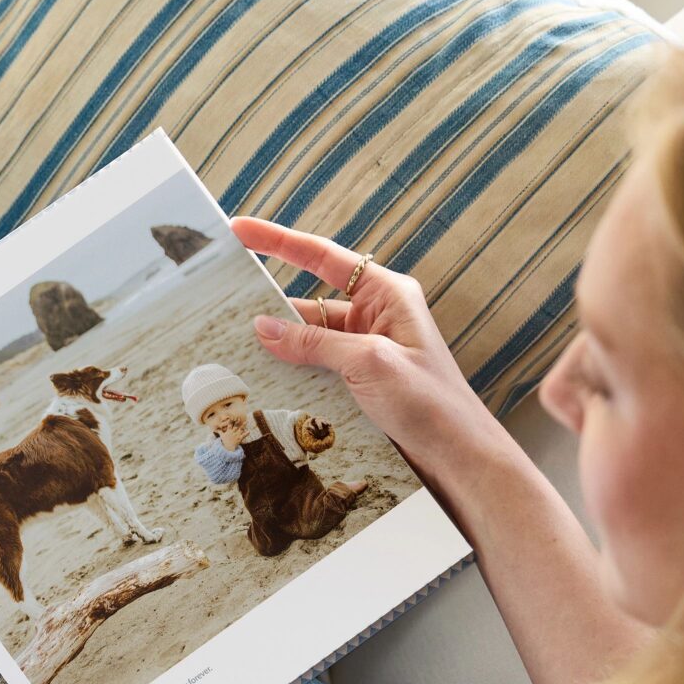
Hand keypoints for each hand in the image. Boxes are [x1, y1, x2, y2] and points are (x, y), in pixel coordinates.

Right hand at [234, 217, 508, 483]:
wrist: (458, 454)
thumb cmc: (431, 402)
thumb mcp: (369, 363)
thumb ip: (314, 342)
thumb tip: (263, 328)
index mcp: (387, 294)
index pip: (323, 257)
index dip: (278, 241)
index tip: (240, 229)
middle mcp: (376, 315)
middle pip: (309, 300)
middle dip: (271, 306)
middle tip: (224, 306)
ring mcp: (367, 348)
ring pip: (309, 338)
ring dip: (281, 348)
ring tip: (238, 353)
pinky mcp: (361, 379)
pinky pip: (316, 367)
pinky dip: (293, 372)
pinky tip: (267, 382)